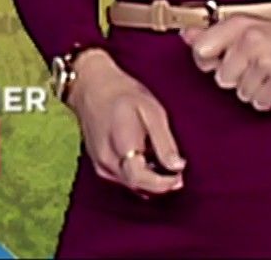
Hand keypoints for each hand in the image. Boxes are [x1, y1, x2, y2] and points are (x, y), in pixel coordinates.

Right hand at [65, 50, 185, 196]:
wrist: (91, 86)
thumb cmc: (123, 94)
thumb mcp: (152, 111)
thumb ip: (164, 142)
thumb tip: (177, 167)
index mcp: (120, 143)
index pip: (140, 177)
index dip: (163, 183)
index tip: (179, 176)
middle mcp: (106, 158)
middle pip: (136, 184)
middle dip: (160, 184)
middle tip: (176, 173)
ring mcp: (99, 163)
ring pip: (130, 184)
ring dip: (149, 180)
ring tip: (161, 162)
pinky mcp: (98, 163)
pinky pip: (121, 178)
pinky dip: (137, 175)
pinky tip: (145, 161)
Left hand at [180, 12, 270, 110]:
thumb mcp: (248, 28)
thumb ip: (214, 34)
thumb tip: (185, 35)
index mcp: (238, 25)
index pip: (201, 52)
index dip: (209, 63)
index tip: (224, 61)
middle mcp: (250, 40)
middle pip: (221, 79)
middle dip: (238, 79)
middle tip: (259, 67)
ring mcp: (267, 60)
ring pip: (241, 93)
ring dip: (256, 89)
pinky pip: (260, 103)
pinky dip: (269, 99)